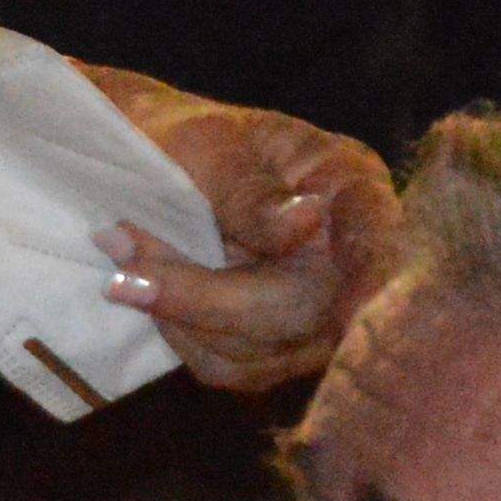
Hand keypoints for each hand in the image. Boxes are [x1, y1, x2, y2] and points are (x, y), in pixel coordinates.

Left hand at [90, 82, 393, 395]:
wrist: (142, 156)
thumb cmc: (183, 134)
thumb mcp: (209, 146)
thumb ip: (251, 189)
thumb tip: (306, 222)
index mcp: (349, 184)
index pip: (377, 236)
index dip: (374, 276)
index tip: (358, 309)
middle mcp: (348, 252)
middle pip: (311, 312)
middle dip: (211, 296)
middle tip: (123, 255)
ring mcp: (317, 306)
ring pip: (267, 351)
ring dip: (184, 315)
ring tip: (130, 253)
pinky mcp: (276, 343)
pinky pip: (234, 366)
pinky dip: (183, 334)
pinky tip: (153, 288)